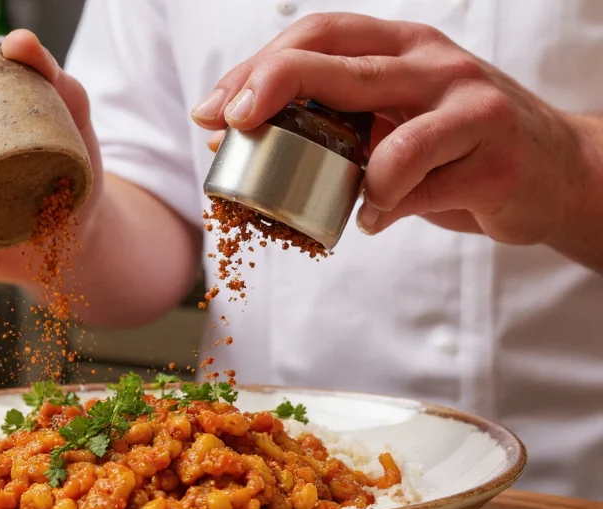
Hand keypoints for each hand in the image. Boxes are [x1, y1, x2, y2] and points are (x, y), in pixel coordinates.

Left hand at [191, 13, 590, 247]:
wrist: (552, 172)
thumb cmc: (453, 149)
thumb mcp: (388, 122)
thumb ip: (329, 125)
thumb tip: (233, 139)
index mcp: (401, 46)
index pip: (319, 34)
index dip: (258, 66)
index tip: (212, 110)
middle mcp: (432, 62)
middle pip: (337, 60)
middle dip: (269, 87)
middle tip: (230, 124)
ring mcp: (468, 105)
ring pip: (388, 137)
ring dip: (346, 176)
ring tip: (339, 202)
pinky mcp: (494, 157)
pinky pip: (419, 187)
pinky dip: (385, 208)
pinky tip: (378, 219)